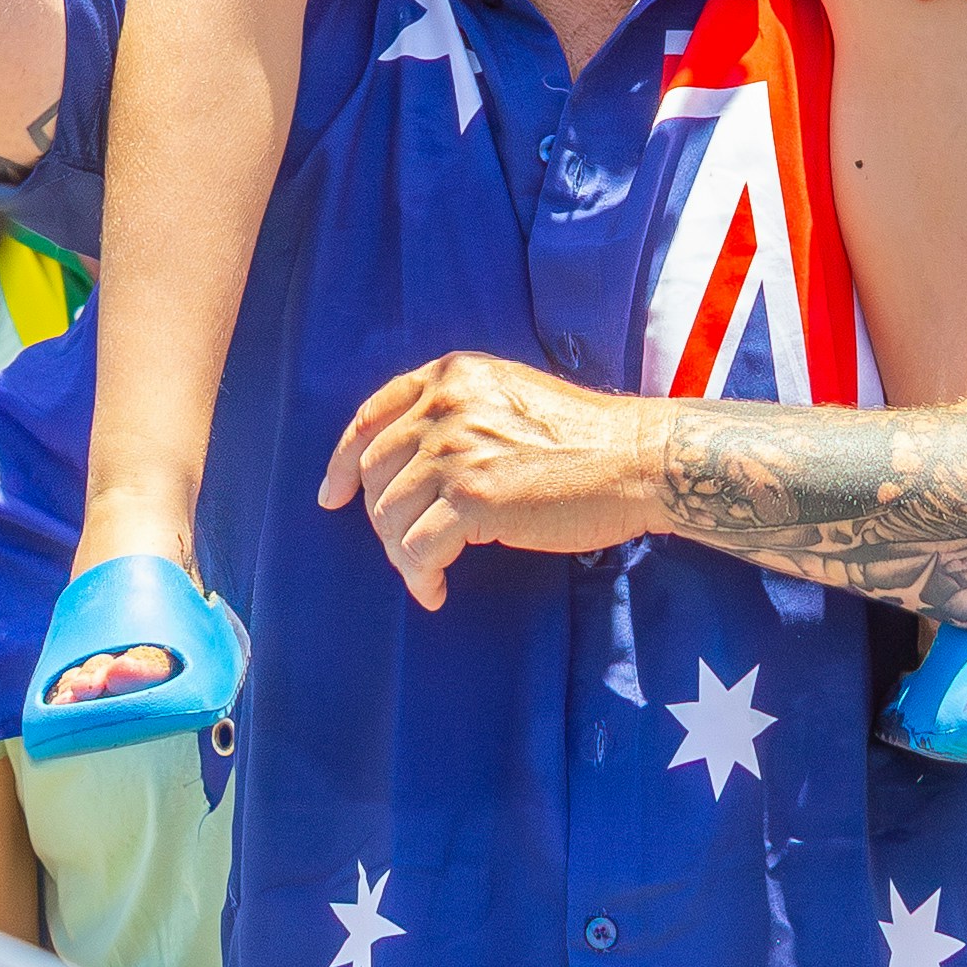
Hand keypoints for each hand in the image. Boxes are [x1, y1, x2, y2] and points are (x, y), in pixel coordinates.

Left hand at [320, 350, 658, 605]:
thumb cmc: (581, 435)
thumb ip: (457, 409)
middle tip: (404, 551)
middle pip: (374, 473)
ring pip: (389, 516)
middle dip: (380, 520)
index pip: (372, 416)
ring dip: (401, 556)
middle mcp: (444, 406)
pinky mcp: (474, 500)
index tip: (332, 496)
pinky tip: (436, 591)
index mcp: (451, 375)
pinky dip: (420, 577)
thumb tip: (410, 459)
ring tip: (426, 574)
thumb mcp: (507, 392)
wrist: (634, 459)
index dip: (342, 461)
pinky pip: (417, 551)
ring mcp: (456, 451)